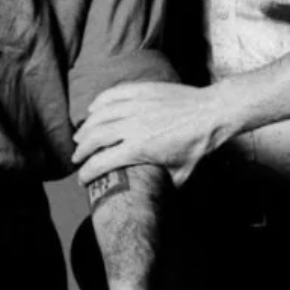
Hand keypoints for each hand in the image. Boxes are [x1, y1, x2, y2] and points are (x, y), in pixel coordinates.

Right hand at [75, 83, 228, 189]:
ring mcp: (137, 105)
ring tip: (80, 136)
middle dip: (81, 150)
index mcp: (139, 148)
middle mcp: (133, 125)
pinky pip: (113, 94)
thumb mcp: (181, 174)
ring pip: (100, 115)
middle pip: (94, 138)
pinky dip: (99, 102)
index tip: (82, 179)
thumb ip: (163, 186)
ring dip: (86, 127)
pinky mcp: (143, 90)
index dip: (87, 173)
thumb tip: (156, 200)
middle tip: (77, 158)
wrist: (213, 112)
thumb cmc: (198, 144)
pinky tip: (94, 109)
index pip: (102, 163)